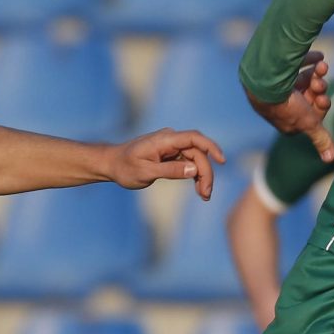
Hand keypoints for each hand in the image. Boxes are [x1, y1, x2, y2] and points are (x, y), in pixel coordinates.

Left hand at [104, 127, 224, 199]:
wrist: (112, 164)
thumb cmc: (125, 167)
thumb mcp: (145, 172)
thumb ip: (170, 170)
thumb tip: (194, 170)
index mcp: (164, 140)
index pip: (194, 138)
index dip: (210, 147)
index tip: (221, 160)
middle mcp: (170, 140)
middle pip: (198, 153)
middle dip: (205, 173)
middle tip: (206, 194)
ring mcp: (172, 147)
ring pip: (195, 160)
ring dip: (202, 176)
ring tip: (204, 195)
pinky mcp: (171, 155)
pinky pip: (189, 163)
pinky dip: (195, 176)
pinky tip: (198, 189)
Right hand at [246, 55, 333, 162]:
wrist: (265, 82)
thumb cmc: (286, 106)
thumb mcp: (309, 123)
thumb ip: (320, 139)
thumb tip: (330, 159)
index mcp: (288, 120)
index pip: (311, 113)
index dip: (320, 104)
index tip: (322, 98)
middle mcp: (282, 106)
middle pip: (309, 96)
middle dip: (319, 88)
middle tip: (319, 82)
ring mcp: (279, 88)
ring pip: (305, 81)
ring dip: (317, 74)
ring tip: (321, 66)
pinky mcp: (275, 73)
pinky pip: (297, 65)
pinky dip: (309, 61)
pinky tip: (319, 56)